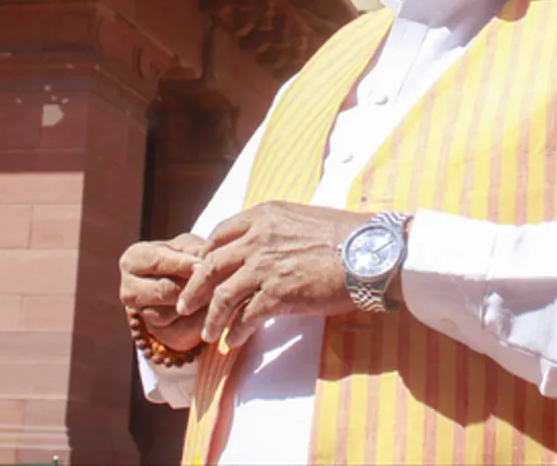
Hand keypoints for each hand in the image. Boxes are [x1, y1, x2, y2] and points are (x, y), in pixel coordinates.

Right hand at [119, 234, 207, 352]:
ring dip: (195, 304)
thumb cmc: (185, 255)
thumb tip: (203, 263)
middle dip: (190, 286)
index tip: (202, 264)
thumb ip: (192, 251)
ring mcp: (140, 313)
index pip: (156, 261)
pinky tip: (212, 310)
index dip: (181, 264)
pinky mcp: (157, 331)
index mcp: (133, 260)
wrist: (184, 281)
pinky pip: (178, 329)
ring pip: (169, 313)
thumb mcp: (187, 245)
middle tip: (214, 281)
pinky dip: (198, 320)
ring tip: (216, 294)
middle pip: (162, 290)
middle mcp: (129, 289)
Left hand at [176, 202, 367, 349]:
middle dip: (194, 288)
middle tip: (186, 305)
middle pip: (211, 265)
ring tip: (207, 334)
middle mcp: (259, 237)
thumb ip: (278, 228)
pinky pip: (246, 318)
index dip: (205, 255)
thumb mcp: (304, 217)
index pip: (220, 234)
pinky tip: (234, 341)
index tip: (200, 269)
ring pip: (222, 295)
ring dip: (211, 318)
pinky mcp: (278, 294)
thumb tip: (267, 244)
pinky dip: (236, 332)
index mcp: (265, 215)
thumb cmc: (347, 234)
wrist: (370, 251)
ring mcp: (265, 266)